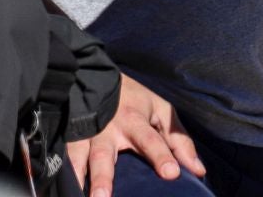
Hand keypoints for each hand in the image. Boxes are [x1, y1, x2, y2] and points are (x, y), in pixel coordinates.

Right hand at [67, 75, 203, 196]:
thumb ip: (179, 141)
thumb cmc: (134, 100)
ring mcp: (85, 134)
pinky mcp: (69, 137)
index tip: (171, 173)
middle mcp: (107, 129)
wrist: (95, 76)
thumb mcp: (161, 111)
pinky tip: (66, 187)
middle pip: (105, 155)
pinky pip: (64, 156)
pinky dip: (65, 172)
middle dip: (104, 177)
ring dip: (79, 177)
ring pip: (79, 157)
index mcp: (134, 120)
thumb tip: (197, 171)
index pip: (150, 140)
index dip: (160, 156)